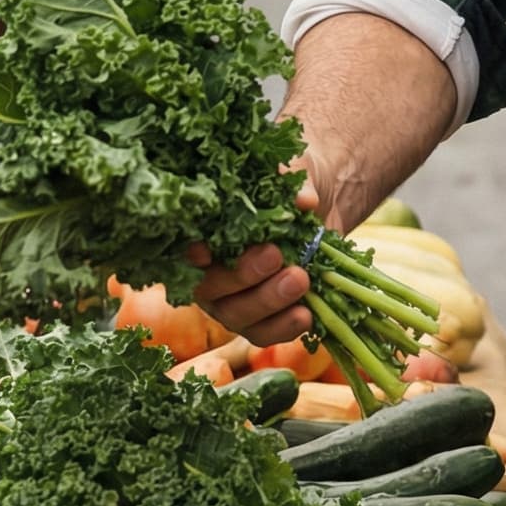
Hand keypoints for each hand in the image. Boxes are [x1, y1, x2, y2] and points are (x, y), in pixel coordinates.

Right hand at [188, 172, 319, 347]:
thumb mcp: (290, 172)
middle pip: (210, 288)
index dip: (190, 255)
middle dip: (240, 275)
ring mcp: (233, 300)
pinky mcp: (262, 319)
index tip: (204, 251)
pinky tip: (306, 314)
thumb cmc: (289, 184)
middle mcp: (210, 272)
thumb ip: (290, 183)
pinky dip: (284, 328)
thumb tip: (304, 202)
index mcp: (202, 233)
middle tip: (274, 255)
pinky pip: (264, 333)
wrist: (322, 205)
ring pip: (237, 316)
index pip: (184, 249)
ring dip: (267, 302)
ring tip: (300, 280)